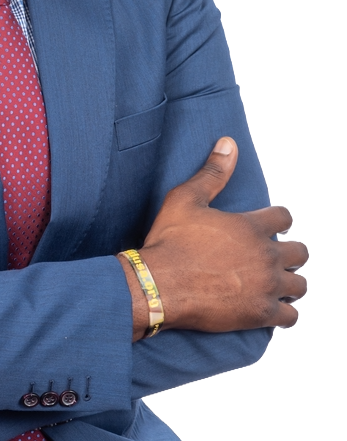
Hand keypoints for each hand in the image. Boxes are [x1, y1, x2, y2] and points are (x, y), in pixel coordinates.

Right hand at [127, 137, 307, 336]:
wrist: (159, 285)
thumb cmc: (170, 240)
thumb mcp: (186, 198)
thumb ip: (213, 172)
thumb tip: (229, 142)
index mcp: (252, 226)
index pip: (285, 217)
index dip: (277, 220)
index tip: (267, 225)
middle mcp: (266, 256)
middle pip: (300, 253)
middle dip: (289, 253)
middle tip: (269, 256)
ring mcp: (266, 287)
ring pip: (299, 286)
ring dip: (288, 283)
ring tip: (272, 283)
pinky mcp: (260, 315)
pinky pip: (290, 317)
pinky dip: (283, 313)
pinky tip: (269, 307)